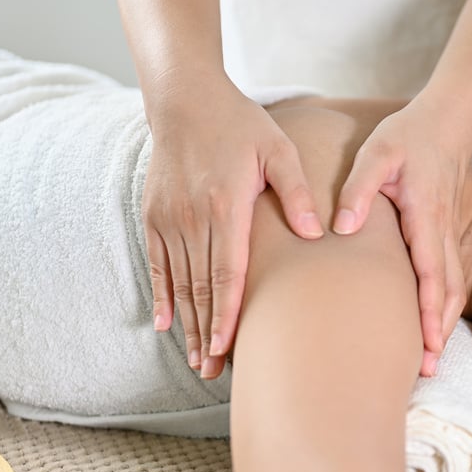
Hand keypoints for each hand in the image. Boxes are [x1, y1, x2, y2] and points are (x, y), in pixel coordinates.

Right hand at [143, 74, 322, 378]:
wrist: (184, 99)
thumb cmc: (241, 124)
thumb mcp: (278, 148)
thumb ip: (297, 190)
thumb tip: (317, 233)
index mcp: (227, 206)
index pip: (227, 272)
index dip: (227, 313)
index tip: (228, 347)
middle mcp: (193, 217)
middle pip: (202, 288)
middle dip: (208, 333)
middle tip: (214, 371)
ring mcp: (169, 218)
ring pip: (179, 283)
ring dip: (188, 324)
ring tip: (198, 360)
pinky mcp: (153, 215)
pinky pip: (157, 264)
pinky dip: (162, 295)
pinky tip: (165, 324)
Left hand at [333, 101, 468, 376]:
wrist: (446, 123)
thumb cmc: (408, 137)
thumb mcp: (377, 153)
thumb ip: (359, 189)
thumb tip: (342, 227)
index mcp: (425, 217)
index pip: (431, 273)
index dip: (430, 311)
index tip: (427, 343)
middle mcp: (441, 234)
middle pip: (448, 292)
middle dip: (440, 332)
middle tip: (427, 369)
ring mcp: (446, 237)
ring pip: (452, 289)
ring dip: (443, 325)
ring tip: (429, 360)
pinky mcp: (443, 237)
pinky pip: (448, 279)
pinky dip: (443, 308)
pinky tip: (431, 328)